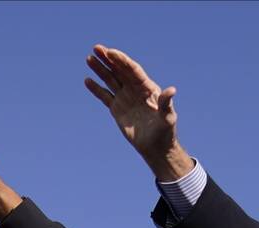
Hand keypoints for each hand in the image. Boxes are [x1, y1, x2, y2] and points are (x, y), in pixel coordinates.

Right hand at [84, 44, 193, 181]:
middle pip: (120, 70)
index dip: (121, 60)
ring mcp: (125, 98)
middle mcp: (135, 90)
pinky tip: (87, 80)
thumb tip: (171, 90)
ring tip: (89, 58)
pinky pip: (104, 96)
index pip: (132, 70)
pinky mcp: (117, 109)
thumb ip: (166, 103)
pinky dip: (96, 88)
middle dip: (108, 59)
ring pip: (110, 80)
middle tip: (96, 48)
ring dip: (100, 69)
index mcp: (147, 88)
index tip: (110, 52)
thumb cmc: (165, 132)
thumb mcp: (167, 117)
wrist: (156, 147)